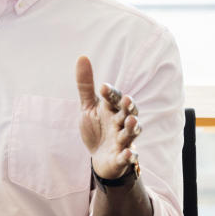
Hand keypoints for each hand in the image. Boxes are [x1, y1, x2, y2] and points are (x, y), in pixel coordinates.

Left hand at [75, 55, 141, 181]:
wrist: (100, 158)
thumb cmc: (97, 129)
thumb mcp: (88, 107)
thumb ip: (86, 85)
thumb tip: (82, 57)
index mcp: (112, 110)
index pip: (113, 99)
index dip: (110, 93)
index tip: (102, 87)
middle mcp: (120, 123)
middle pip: (128, 113)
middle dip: (128, 107)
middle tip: (126, 100)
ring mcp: (123, 140)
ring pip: (131, 133)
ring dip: (132, 128)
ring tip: (130, 122)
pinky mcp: (122, 157)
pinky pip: (128, 156)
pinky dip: (129, 155)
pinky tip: (129, 153)